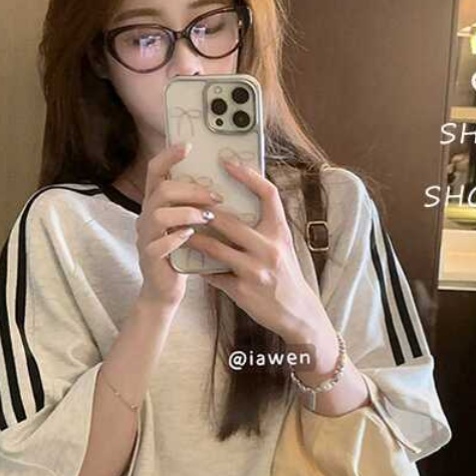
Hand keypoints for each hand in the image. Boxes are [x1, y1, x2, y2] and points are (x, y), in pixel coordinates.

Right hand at [136, 143, 223, 310]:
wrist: (165, 290)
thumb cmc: (182, 254)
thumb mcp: (187, 224)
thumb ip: (195, 204)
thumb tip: (222, 183)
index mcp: (156, 204)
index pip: (156, 171)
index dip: (169, 156)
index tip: (188, 145)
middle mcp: (146, 216)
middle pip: (161, 190)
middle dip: (192, 190)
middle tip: (216, 197)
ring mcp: (145, 237)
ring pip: (158, 214)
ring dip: (187, 212)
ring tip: (207, 218)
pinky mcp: (149, 258)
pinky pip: (159, 243)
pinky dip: (177, 238)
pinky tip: (192, 237)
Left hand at [185, 159, 327, 341]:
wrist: (297, 313)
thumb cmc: (285, 274)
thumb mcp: (282, 246)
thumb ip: (263, 227)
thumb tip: (235, 205)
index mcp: (280, 232)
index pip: (268, 194)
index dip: (248, 175)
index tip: (227, 163)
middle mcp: (269, 248)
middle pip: (229, 221)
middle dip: (204, 212)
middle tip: (186, 203)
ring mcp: (255, 270)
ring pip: (214, 248)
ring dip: (194, 239)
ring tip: (178, 231)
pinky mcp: (242, 290)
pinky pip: (213, 275)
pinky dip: (200, 268)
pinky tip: (188, 262)